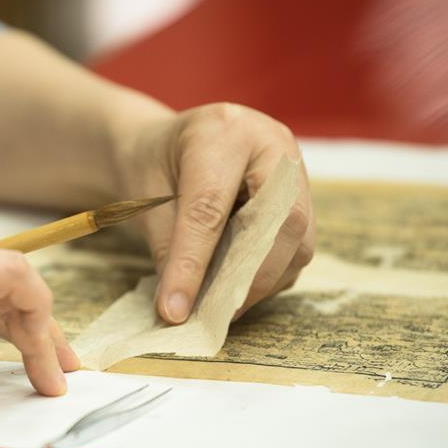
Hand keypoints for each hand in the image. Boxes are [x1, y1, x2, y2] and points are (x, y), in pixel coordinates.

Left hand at [112, 102, 315, 322]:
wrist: (168, 146)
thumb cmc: (152, 167)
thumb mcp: (145, 200)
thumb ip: (168, 249)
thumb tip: (180, 309)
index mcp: (221, 132)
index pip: (210, 207)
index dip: (193, 264)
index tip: (175, 309)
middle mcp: (270, 144)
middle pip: (280, 222)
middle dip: (248, 278)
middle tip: (213, 315)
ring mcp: (294, 168)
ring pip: (298, 240)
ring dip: (262, 282)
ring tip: (221, 307)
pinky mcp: (302, 196)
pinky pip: (296, 247)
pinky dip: (268, 276)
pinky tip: (236, 289)